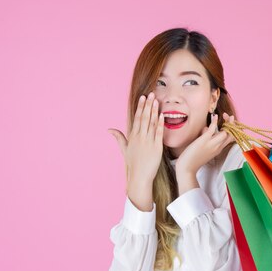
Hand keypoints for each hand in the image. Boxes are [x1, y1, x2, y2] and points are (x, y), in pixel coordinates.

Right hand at [108, 92, 163, 210]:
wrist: (139, 177)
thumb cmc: (132, 164)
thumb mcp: (124, 149)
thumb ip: (119, 138)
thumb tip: (109, 129)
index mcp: (132, 137)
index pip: (136, 118)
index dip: (140, 107)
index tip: (142, 98)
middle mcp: (139, 137)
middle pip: (143, 118)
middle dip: (147, 105)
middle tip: (150, 94)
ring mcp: (148, 142)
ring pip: (150, 123)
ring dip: (153, 111)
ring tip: (156, 100)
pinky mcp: (156, 148)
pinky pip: (158, 133)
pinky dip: (160, 124)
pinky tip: (162, 115)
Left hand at [175, 112, 235, 175]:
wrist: (187, 168)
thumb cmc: (193, 159)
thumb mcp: (203, 148)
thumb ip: (206, 137)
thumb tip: (206, 128)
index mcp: (218, 149)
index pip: (230, 139)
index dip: (233, 130)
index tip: (230, 123)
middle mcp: (218, 147)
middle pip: (231, 135)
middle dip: (233, 125)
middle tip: (231, 117)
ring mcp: (212, 144)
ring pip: (226, 132)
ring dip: (228, 122)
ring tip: (226, 115)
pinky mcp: (205, 140)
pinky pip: (213, 129)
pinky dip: (215, 121)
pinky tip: (215, 116)